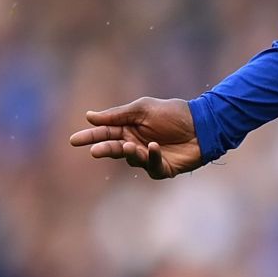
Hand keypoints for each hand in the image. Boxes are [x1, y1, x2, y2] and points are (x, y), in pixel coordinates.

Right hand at [68, 97, 204, 179]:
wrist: (203, 124)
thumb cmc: (174, 114)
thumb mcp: (144, 109)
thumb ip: (118, 115)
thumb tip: (89, 116)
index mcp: (129, 128)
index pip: (105, 133)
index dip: (90, 136)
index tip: (74, 140)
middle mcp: (136, 144)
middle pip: (114, 148)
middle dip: (103, 149)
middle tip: (94, 151)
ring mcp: (149, 157)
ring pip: (132, 159)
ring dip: (129, 153)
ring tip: (130, 146)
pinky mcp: (163, 168)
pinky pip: (152, 167)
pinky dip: (152, 157)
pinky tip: (154, 147)